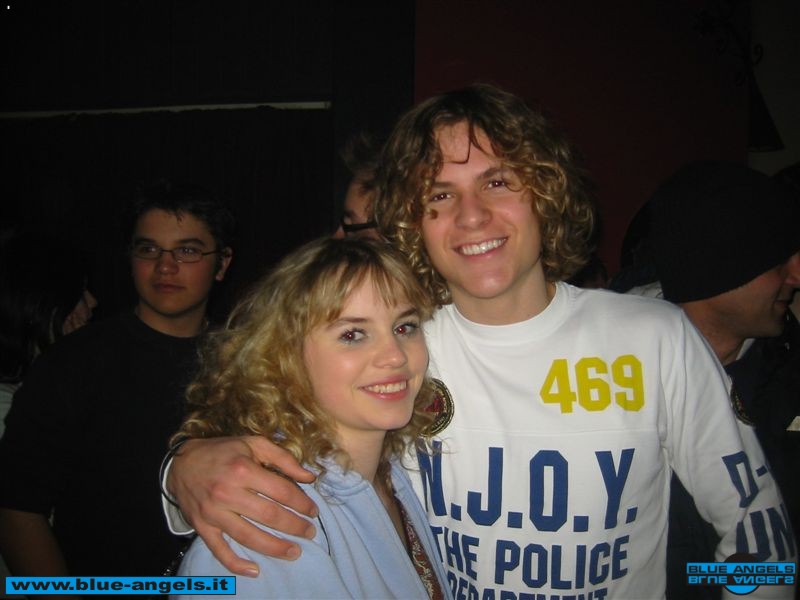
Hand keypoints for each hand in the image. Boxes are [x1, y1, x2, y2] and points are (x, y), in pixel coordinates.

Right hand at [168, 436, 317, 575]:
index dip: (301, 503)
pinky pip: (219, 550)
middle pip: (269, 515)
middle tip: (310, 532)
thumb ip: (284, 459)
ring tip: (294, 552)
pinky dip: (236, 564)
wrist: (181, 463)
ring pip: (248, 536)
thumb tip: (310, 477)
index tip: (313, 511)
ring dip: (274, 547)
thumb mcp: (254, 444)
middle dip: (294, 526)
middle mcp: (228, 492)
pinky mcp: (202, 527)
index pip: (281, 491)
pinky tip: (255, 570)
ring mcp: (214, 513)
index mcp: (243, 469)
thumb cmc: (223, 452)